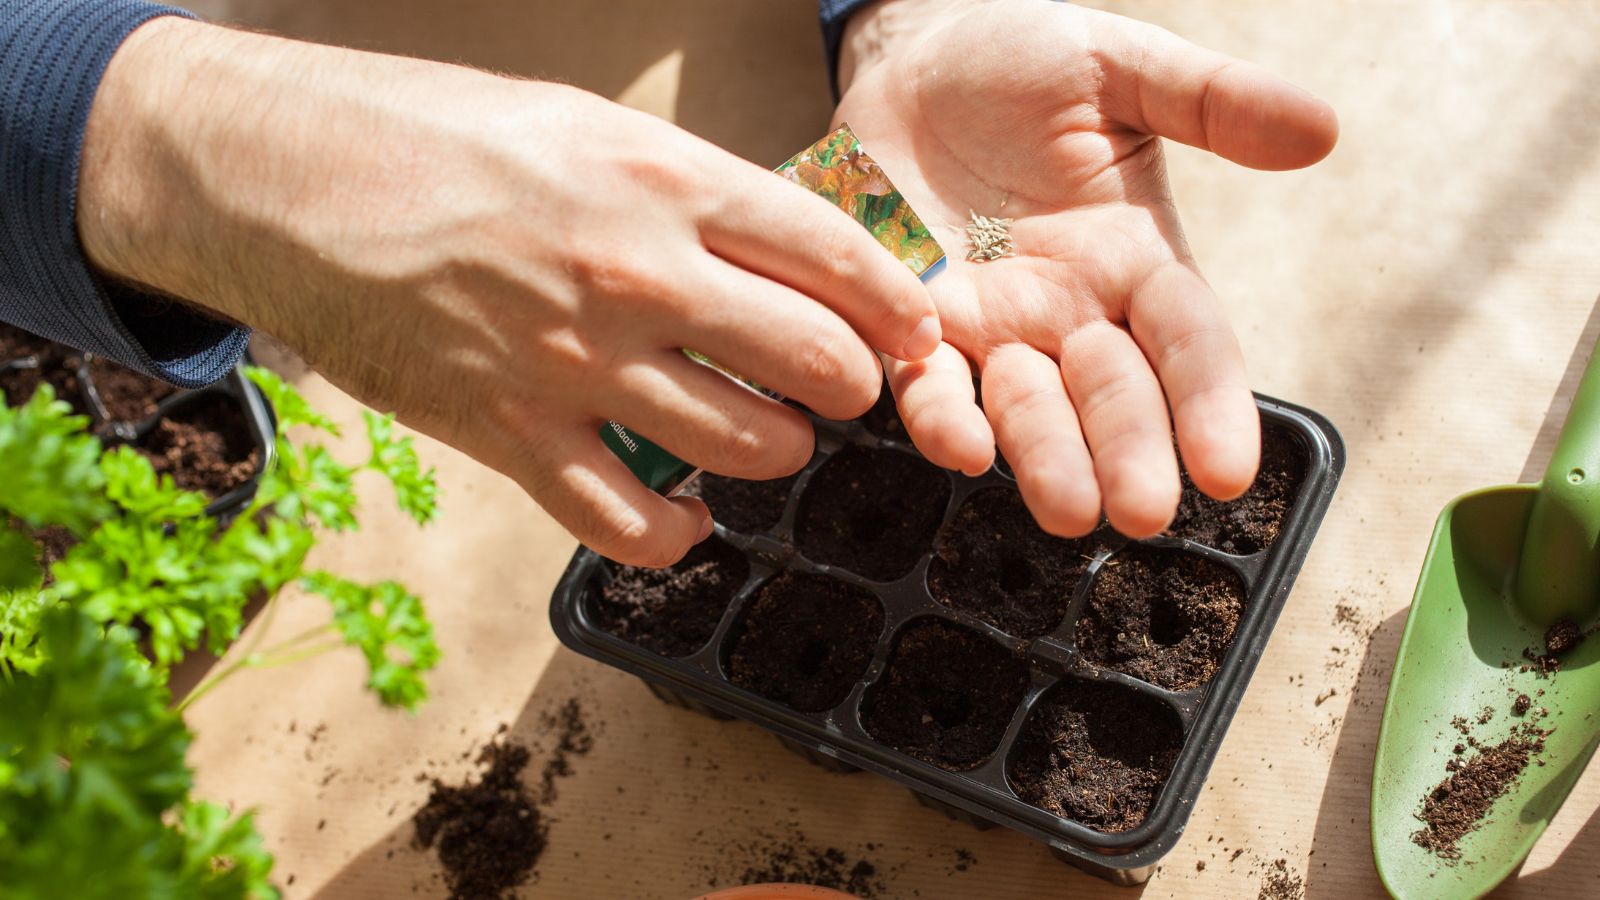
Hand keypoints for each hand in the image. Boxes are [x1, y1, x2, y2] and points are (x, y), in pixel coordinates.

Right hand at [78, 17, 941, 565]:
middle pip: (816, 362)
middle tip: (841, 388)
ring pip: (748, 447)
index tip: (914, 334)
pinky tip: (688, 513)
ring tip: (766, 436)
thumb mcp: (585, 128)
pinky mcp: (511, 436)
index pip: (837, 256)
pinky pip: (635, 523)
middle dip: (853, 386)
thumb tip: (785, 252)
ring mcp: (574, 363)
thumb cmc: (434, 137)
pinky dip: (680, 532)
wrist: (282, 177)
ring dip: (777, 452)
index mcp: (663, 181)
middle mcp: (636, 274)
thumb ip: (690, 192)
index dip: (898, 308)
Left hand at [836, 0, 1336, 536]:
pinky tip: (960, 446)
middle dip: (1129, 453)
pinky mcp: (911, 328)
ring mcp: (990, 328)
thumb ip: (1210, 100)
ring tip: (1067, 509)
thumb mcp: (1120, 65)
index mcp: (1135, 261)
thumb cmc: (1022, 63)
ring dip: (1045, 458)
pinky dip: (943, 416)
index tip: (1228, 467)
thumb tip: (1321, 131)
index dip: (1209, 402)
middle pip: (1112, 394)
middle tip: (1142, 512)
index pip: (1187, 342)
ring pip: (1025, 409)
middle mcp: (1069, 312)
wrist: (910, 62)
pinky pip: (928, 384)